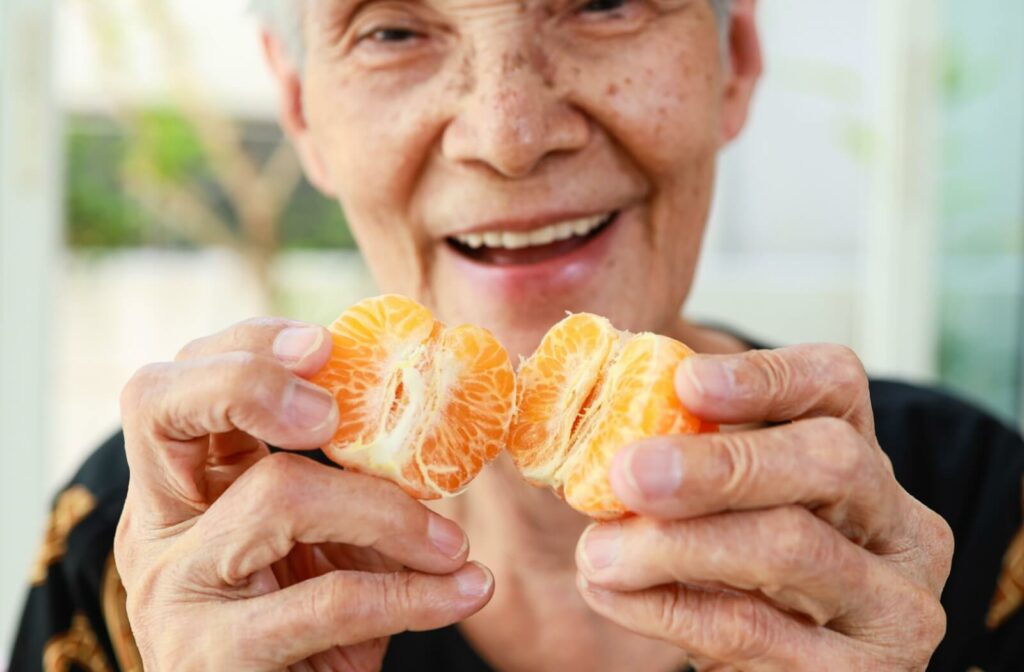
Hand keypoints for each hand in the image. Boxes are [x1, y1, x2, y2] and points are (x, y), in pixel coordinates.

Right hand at [115, 318, 493, 671]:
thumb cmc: (311, 633)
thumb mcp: (325, 545)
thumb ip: (350, 485)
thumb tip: (433, 420)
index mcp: (180, 488)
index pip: (175, 386)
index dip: (243, 345)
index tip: (328, 344)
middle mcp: (158, 527)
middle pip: (160, 407)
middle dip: (250, 379)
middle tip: (335, 408)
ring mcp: (174, 590)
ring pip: (279, 494)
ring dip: (391, 513)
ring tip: (454, 545)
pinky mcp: (213, 656)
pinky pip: (330, 598)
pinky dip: (414, 592)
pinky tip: (463, 590)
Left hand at [575, 344, 953, 670]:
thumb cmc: (737, 581)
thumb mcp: (722, 513)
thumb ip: (684, 463)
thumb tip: (602, 419)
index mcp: (862, 459)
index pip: (836, 385)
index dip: (765, 376)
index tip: (686, 382)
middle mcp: (901, 526)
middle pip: (830, 461)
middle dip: (721, 463)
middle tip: (628, 473)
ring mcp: (894, 606)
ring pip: (789, 546)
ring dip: (674, 543)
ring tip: (597, 550)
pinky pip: (751, 629)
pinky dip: (666, 607)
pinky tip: (610, 593)